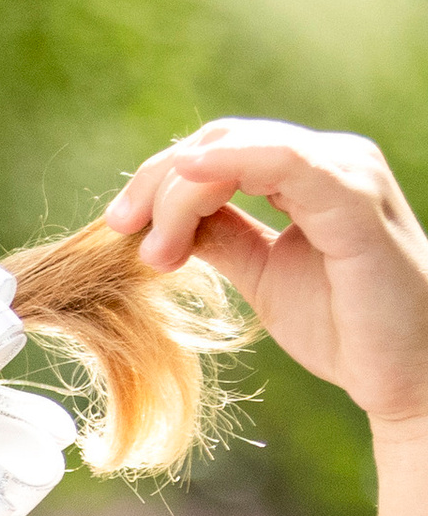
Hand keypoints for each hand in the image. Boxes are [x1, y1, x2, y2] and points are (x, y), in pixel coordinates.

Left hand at [104, 120, 427, 437]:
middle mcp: (331, 161)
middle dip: (156, 181)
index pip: (217, 151)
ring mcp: (347, 175)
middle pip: (218, 141)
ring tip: (153, 247)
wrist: (406, 374)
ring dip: (178, 190)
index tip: (117, 227)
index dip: (158, 180)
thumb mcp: (261, 273)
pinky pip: (287, 163)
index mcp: (309, 174)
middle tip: (118, 232)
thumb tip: (160, 222)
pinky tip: (190, 178)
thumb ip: (220, 237)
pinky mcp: (356, 203)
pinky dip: (231, 163)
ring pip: (238, 148)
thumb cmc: (344, 326)